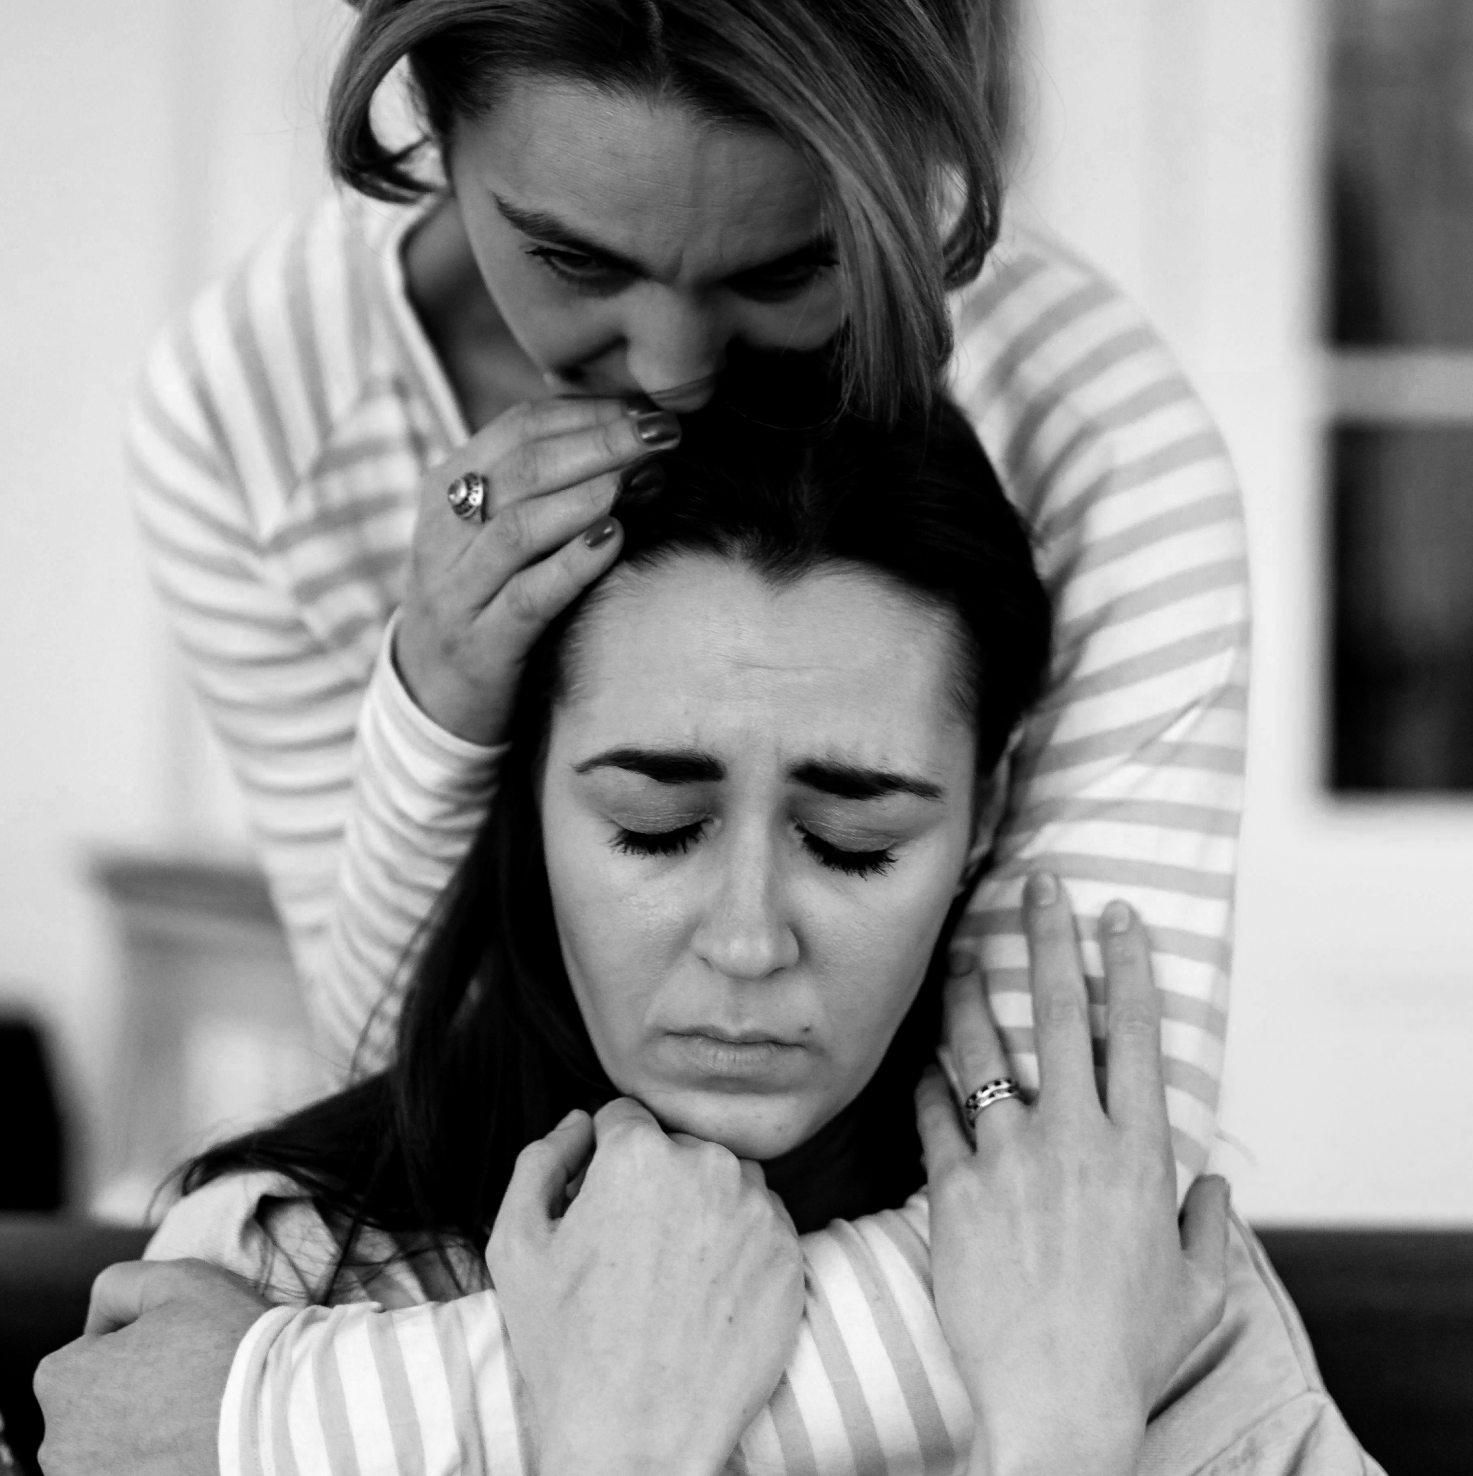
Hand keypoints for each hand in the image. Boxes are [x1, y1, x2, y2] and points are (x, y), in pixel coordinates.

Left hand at [34, 1259, 267, 1475]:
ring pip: (115, 1454)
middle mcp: (59, 1447)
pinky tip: (198, 1456)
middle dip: (133, 1400)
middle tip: (192, 1388)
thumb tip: (101, 1321)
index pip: (87, 1355)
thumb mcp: (179, 1279)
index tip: (179, 1351)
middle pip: (96, 1411)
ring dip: (147, 1441)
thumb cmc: (230, 1345)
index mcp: (61, 1382)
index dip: (136, 1346)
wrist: (282, 1422)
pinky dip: (163, 1468)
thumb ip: (120, 1284)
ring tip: (200, 1426)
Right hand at [395, 396, 678, 741]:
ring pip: (519, 528)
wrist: (432, 697)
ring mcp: (457, 591)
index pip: (517, 428)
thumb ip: (544, 487)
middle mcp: (443, 533)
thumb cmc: (485, 599)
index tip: (648, 409)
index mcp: (445, 489)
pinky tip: (614, 540)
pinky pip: (526, 597)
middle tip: (661, 433)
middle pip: (522, 469)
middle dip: (600, 443)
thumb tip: (635, 444)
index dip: (587, 412)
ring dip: (588, 495)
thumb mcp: (496, 534)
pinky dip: (572, 564)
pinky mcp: (481, 645)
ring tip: (642, 477)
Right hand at [487, 1099, 804, 1475]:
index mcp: (639, 1154)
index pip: (624, 1119)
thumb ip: (541, 1161)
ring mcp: (758, 1211)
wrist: (639, 1439)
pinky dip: (739, 1245)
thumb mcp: (516, 1245)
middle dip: (656, 1180)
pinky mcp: (791, 1255)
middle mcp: (708, 1167)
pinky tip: (707, 1294)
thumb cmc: (567, 1347)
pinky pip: (763, 1224)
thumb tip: (578, 1122)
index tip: (599, 1206)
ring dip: (704, 1206)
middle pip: (678, 1147)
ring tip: (672, 1274)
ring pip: (726, 1180)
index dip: (603, 1160)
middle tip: (632, 1249)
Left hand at [916, 874, 1228, 1475]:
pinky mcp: (953, 1191)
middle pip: (1056, 1015)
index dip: (1126, 966)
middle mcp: (1072, 1139)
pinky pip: (933, 1116)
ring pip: (981, 1049)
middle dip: (1046, 940)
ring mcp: (1007, 1160)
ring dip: (969, 990)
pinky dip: (928, 1080)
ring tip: (959, 948)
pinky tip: (922, 1055)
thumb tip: (1219, 1190)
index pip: (1133, 1034)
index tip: (1117, 914)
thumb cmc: (1132, 1351)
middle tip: (1037, 886)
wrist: (1054, 1402)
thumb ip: (1211, 1230)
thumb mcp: (1198, 1292)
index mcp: (1138, 1153)